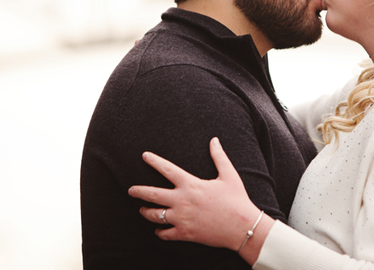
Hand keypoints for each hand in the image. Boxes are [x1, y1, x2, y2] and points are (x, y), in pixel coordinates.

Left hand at [128, 137, 268, 255]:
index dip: (154, 161)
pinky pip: (165, 233)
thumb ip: (219, 156)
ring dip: (146, 212)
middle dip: (138, 191)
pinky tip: (158, 230)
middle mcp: (182, 201)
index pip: (166, 169)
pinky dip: (160, 232)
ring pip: (155, 215)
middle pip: (152, 194)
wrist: (242, 227)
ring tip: (142, 210)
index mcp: (190, 184)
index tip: (144, 156)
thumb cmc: (237, 200)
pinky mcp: (185, 233)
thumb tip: (214, 140)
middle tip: (130, 190)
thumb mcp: (229, 175)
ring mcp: (181, 218)